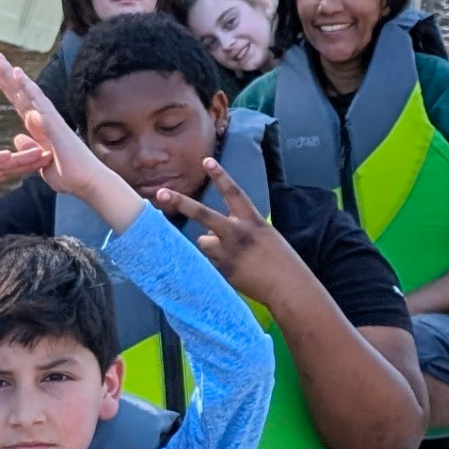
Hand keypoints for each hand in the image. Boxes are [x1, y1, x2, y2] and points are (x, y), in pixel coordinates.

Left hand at [0, 51, 143, 225]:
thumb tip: (18, 137)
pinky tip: (16, 72)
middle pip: (18, 91)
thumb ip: (29, 149)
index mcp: (38, 127)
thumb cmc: (69, 176)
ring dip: (10, 74)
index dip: (6, 85)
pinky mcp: (54, 122)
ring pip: (25, 90)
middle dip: (3, 73)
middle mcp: (42, 118)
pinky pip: (38, 100)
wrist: (87, 183)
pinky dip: (26, 86)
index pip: (18, 101)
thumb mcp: (40, 163)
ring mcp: (48, 117)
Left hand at [152, 162, 315, 304]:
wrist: (288, 287)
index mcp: (253, 221)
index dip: (220, 176)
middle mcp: (237, 233)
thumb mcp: (264, 235)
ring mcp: (228, 252)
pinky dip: (217, 262)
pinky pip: (209, 260)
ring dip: (211, 245)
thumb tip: (210, 230)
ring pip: (203, 240)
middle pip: (202, 213)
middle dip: (180, 202)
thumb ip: (239, 227)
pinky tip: (235, 270)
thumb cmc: (280, 260)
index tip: (206, 161)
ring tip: (232, 256)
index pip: (233, 193)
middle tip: (160, 193)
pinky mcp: (222, 269)